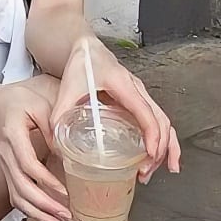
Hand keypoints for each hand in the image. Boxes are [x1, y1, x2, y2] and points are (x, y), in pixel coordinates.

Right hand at [0, 84, 71, 220]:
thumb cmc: (16, 101)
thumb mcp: (38, 104)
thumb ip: (54, 126)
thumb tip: (70, 153)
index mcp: (12, 134)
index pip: (26, 163)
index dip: (45, 180)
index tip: (64, 191)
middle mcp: (5, 154)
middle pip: (20, 186)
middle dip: (43, 205)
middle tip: (65, 215)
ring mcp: (4, 166)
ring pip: (16, 196)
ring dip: (36, 213)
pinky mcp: (8, 172)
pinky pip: (16, 195)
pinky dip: (30, 210)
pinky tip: (46, 217)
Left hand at [52, 38, 180, 180]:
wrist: (86, 47)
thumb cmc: (80, 63)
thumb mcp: (67, 87)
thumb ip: (60, 113)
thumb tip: (56, 142)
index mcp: (123, 85)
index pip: (145, 112)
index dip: (151, 135)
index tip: (150, 155)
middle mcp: (138, 90)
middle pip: (161, 121)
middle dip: (158, 149)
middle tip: (144, 173)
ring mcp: (141, 95)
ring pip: (164, 123)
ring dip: (164, 148)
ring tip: (151, 173)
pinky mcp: (138, 101)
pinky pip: (156, 121)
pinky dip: (162, 140)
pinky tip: (158, 158)